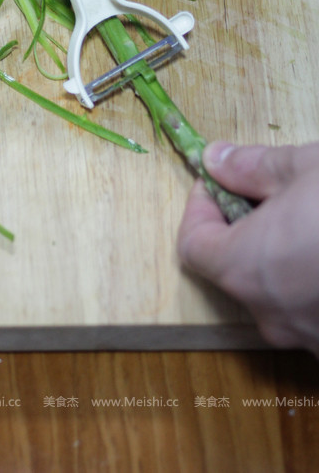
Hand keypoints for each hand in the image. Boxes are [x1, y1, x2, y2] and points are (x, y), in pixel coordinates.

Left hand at [178, 141, 318, 354]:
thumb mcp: (303, 168)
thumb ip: (250, 166)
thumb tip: (215, 160)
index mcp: (245, 268)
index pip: (193, 245)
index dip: (201, 208)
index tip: (221, 181)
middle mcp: (270, 314)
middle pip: (235, 269)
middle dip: (246, 228)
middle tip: (274, 194)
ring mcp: (310, 339)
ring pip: (279, 292)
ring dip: (284, 256)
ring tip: (310, 218)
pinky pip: (313, 309)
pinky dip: (312, 280)